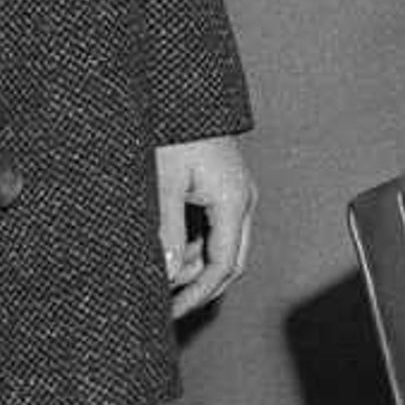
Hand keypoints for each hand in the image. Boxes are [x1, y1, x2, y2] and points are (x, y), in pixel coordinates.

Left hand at [155, 135, 254, 318]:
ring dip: (196, 266)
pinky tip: (172, 251)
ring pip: (224, 247)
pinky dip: (197, 247)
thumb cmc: (175, 130)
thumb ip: (167, 232)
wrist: (182, 94)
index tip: (173, 310)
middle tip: (169, 304)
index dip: (198, 294)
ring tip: (162, 274)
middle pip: (231, 262)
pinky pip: (218, 230)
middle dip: (200, 287)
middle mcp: (243, 200)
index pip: (223, 266)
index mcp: (233, 201)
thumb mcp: (163, 184)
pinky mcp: (226, 188)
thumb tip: (168, 273)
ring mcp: (238, 194)